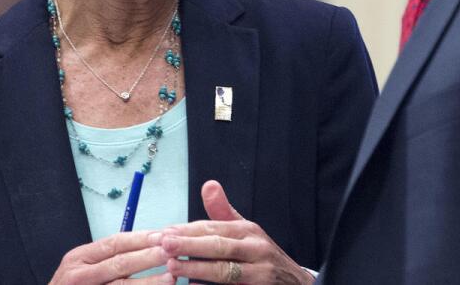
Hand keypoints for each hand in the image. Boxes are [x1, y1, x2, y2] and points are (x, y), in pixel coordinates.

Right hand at [49, 231, 169, 284]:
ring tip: (171, 277)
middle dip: (149, 256)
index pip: (114, 243)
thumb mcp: (81, 269)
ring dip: (149, 282)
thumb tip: (145, 244)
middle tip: (172, 252)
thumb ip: (105, 258)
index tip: (162, 235)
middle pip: (120, 264)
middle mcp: (79, 275)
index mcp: (78, 258)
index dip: (140, 238)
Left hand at [157, 180, 313, 284]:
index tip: (166, 232)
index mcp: (248, 231)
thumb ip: (223, 211)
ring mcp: (259, 273)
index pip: (215, 228)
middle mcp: (256, 250)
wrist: (294, 283)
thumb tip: (208, 184)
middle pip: (220, 247)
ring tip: (174, 266)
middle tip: (165, 245)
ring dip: (198, 269)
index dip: (190, 230)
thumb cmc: (260, 255)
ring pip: (226, 271)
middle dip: (191, 246)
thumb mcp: (245, 231)